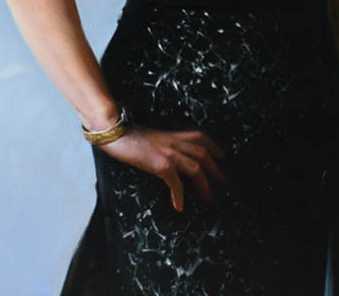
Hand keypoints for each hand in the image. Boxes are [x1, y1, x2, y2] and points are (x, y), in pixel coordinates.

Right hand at [99, 125, 225, 211]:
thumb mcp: (152, 137)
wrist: (116, 132)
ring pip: (196, 168)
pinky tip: (179, 206)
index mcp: (174, 135)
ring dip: (204, 185)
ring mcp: (170, 153)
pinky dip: (179, 195)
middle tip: (223, 182)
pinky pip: (176, 182)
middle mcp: (176, 142)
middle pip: (204, 154)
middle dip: (215, 169)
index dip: (214, 147)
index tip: (222, 156)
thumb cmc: (129, 136)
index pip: (201, 138)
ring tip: (208, 198)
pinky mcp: (160, 164)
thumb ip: (164, 143)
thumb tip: (168, 155)